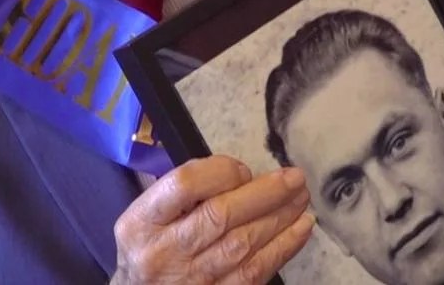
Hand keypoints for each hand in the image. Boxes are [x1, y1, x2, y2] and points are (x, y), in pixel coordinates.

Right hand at [111, 156, 314, 283]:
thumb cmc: (147, 248)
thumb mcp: (145, 216)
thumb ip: (184, 194)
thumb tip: (242, 177)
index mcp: (142, 222)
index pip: (185, 185)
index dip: (222, 172)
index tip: (243, 170)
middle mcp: (163, 252)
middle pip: (220, 216)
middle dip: (264, 193)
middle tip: (294, 178)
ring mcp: (190, 280)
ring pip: (242, 245)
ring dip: (280, 218)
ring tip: (301, 198)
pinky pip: (255, 272)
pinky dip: (282, 248)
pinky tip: (301, 229)